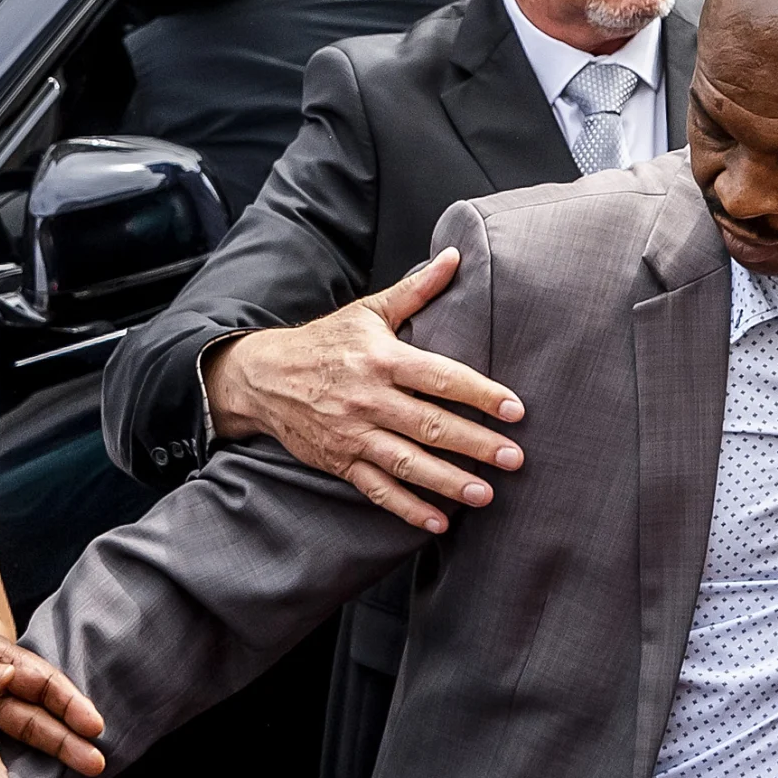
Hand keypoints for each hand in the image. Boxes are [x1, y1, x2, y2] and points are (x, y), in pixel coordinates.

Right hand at [201, 250, 525, 530]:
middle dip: (475, 444)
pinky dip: (406, 508)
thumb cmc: (325, 342)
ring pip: (407, 463)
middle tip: (514, 458)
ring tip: (485, 494)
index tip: (515, 409)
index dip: (479, 393)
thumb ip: (417, 290)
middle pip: (429, 425)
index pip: (440, 377)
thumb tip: (456, 256)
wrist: (262, 377)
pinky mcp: (340, 462)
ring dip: (447, 482)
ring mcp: (352, 434)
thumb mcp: (368, 312)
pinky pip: (378, 489)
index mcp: (381, 359)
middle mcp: (368, 399)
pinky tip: (437, 522)